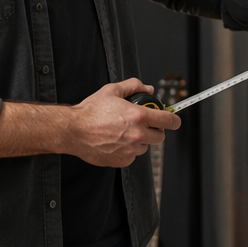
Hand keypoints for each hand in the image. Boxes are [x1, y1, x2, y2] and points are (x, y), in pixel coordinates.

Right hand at [65, 79, 181, 167]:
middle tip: (144, 125)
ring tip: (124, 132)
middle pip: (160, 137)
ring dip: (141, 140)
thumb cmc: (90, 111)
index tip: (173, 120)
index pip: (168, 121)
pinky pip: (133, 156)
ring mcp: (130, 150)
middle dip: (155, 130)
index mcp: (137, 116)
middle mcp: (137, 135)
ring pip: (146, 147)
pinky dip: (129, 150)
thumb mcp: (112, 90)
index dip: (173, 120)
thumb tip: (148, 89)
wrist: (73, 130)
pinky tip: (116, 141)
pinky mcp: (122, 160)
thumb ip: (134, 86)